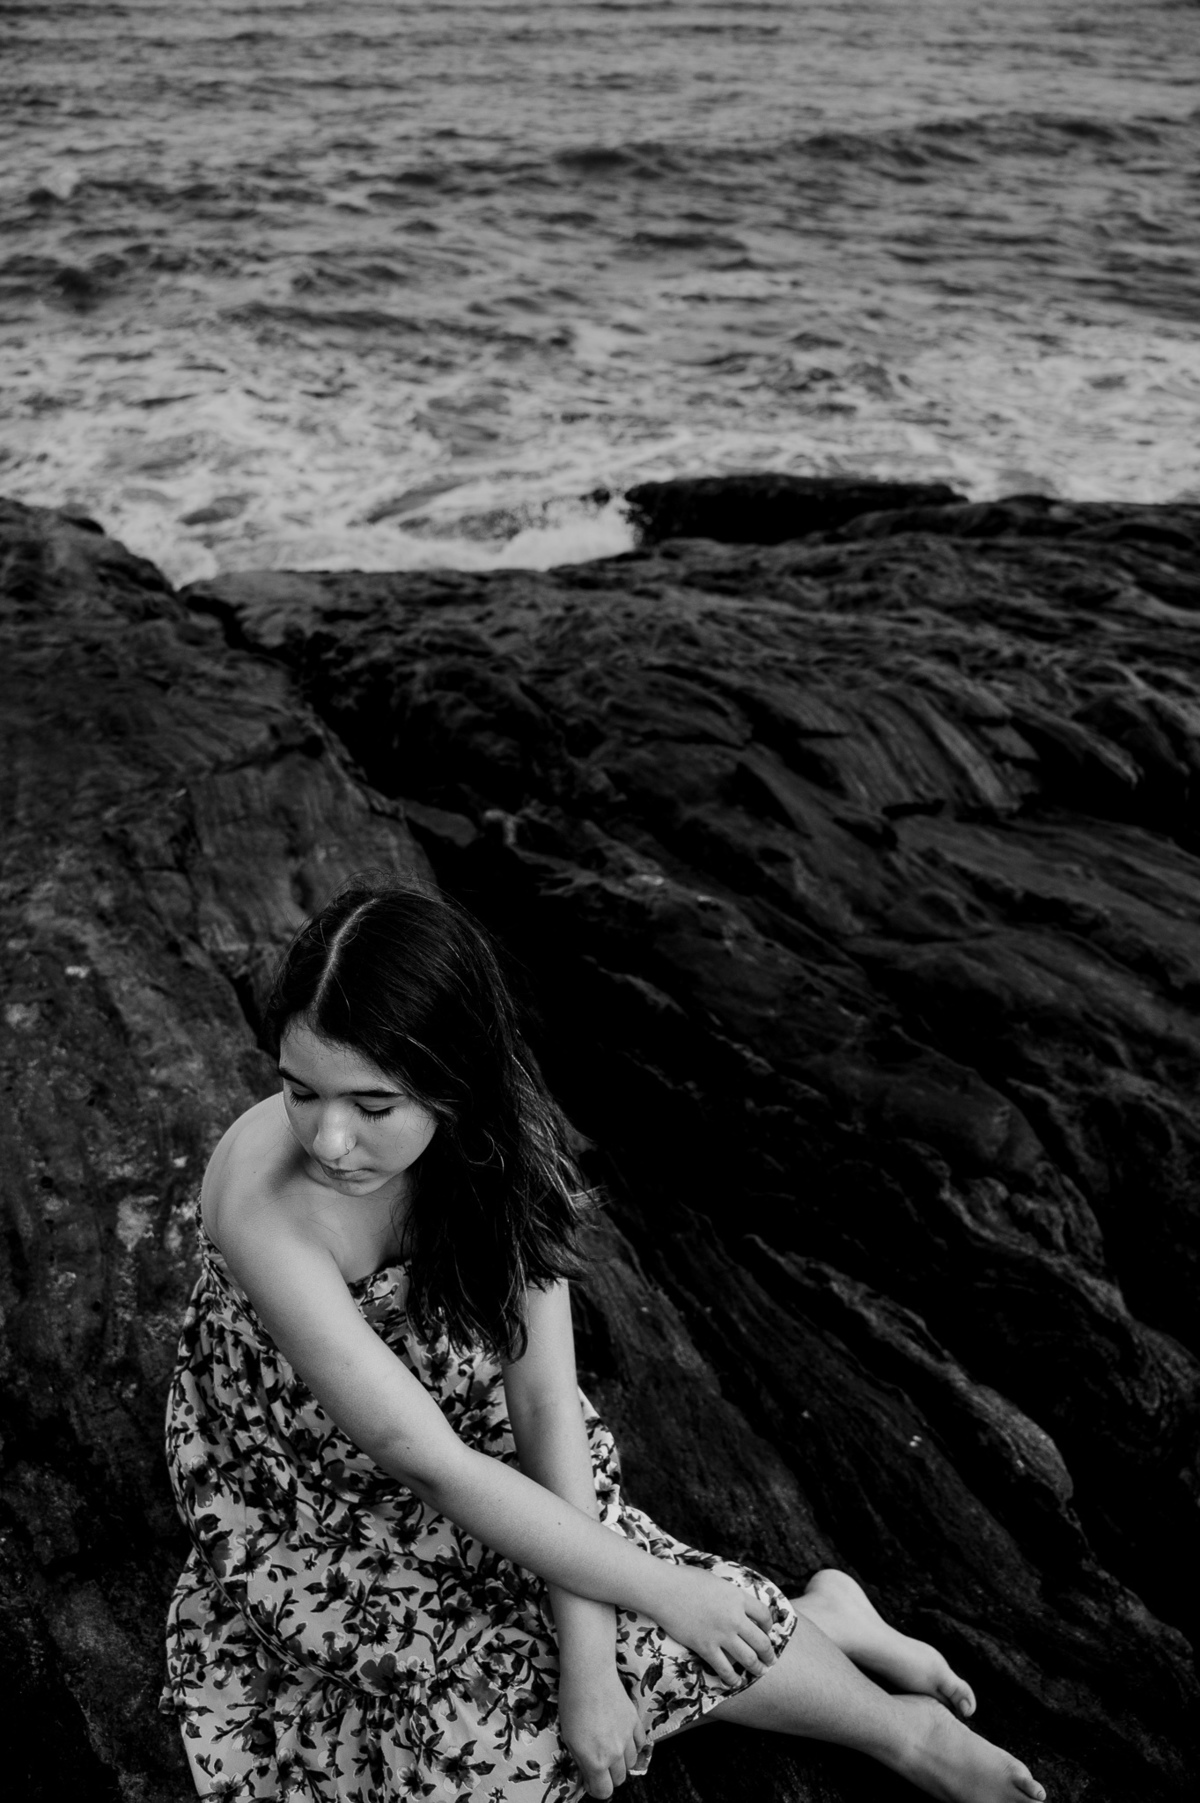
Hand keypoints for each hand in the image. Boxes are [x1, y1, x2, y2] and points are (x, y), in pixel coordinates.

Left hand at [559, 1651, 645, 1798]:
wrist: (589, 1675)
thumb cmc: (572, 1704)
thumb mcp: (569, 1738)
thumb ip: (582, 1761)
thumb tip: (588, 1774)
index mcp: (596, 1761)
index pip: (604, 1792)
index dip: (596, 1789)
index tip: (591, 1780)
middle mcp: (615, 1753)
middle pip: (620, 1780)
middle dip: (609, 1776)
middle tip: (599, 1763)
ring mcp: (628, 1738)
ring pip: (631, 1763)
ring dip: (622, 1761)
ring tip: (610, 1748)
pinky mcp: (635, 1722)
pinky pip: (640, 1744)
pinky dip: (634, 1745)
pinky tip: (624, 1738)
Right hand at [654, 1565, 778, 1685]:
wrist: (664, 1589)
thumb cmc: (686, 1580)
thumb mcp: (716, 1581)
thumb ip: (730, 1594)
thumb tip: (736, 1602)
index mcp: (738, 1597)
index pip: (764, 1615)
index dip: (769, 1626)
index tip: (767, 1632)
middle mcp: (734, 1617)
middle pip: (761, 1641)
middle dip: (769, 1654)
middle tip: (771, 1660)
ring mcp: (721, 1634)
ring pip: (748, 1658)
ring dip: (757, 1668)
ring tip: (760, 1672)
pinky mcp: (705, 1647)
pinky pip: (725, 1668)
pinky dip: (732, 1678)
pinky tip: (735, 1682)